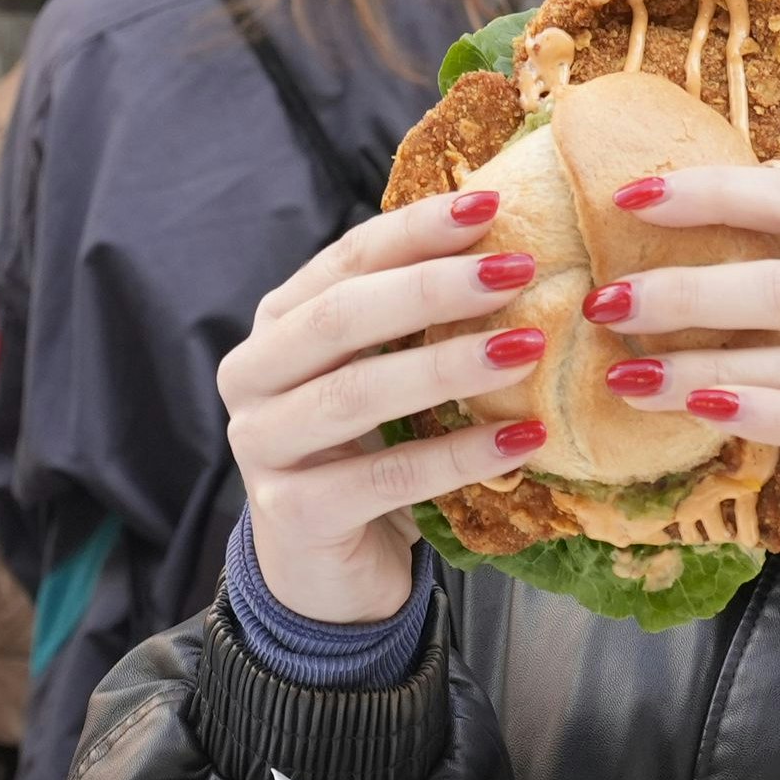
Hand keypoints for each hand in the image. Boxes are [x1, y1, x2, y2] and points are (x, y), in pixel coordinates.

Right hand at [221, 187, 558, 626]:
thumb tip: (513, 243)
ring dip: (446, 366)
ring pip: (354, 395)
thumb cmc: (370, 456)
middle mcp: (252, 377)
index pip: (345, 260)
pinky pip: (384, 478)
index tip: (489, 204)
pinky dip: (456, 456)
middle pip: (340, 318)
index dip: (415, 230)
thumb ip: (419, 322)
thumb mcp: (388, 377)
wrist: (330, 574)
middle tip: (516, 270)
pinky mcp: (292, 515)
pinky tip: (520, 441)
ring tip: (527, 348)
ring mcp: (262, 448)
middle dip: (432, 287)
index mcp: (277, 325)